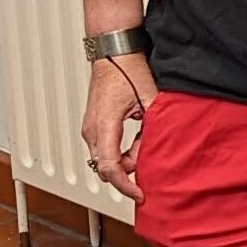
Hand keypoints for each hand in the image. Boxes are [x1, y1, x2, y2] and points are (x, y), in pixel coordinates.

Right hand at [81, 53, 158, 202]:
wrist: (114, 52)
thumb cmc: (129, 69)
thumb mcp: (149, 101)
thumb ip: (152, 129)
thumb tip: (156, 152)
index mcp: (104, 125)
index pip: (110, 167)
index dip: (125, 186)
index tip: (140, 194)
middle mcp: (91, 130)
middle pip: (106, 168)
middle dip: (129, 173)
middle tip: (151, 167)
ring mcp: (90, 128)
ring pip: (106, 159)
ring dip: (128, 160)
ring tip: (148, 144)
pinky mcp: (94, 126)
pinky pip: (106, 149)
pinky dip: (122, 152)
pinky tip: (140, 142)